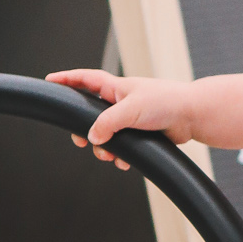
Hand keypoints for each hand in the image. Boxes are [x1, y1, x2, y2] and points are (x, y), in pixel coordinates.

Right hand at [48, 69, 195, 169]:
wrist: (192, 116)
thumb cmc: (166, 102)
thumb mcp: (131, 109)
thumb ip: (107, 122)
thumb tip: (91, 137)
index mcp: (116, 87)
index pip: (85, 79)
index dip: (66, 79)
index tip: (49, 80)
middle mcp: (121, 101)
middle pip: (90, 114)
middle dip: (84, 129)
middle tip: (80, 140)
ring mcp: (130, 118)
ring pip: (105, 135)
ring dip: (104, 148)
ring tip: (109, 155)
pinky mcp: (140, 134)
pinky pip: (122, 147)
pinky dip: (120, 156)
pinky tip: (124, 162)